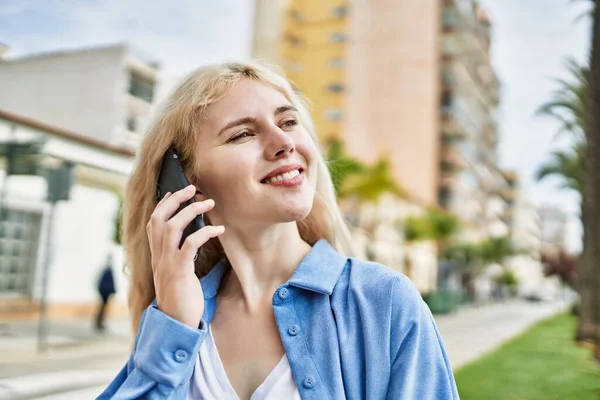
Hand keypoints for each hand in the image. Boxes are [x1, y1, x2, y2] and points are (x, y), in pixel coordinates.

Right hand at [146, 185, 224, 328]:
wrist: (176, 324)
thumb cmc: (181, 299)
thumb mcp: (178, 274)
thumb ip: (181, 257)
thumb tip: (195, 241)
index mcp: (157, 256)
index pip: (153, 223)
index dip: (163, 205)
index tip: (175, 191)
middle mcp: (158, 256)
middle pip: (159, 219)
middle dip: (175, 200)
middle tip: (193, 188)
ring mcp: (167, 263)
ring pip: (172, 227)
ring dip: (191, 211)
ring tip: (209, 203)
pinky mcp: (179, 271)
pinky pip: (189, 244)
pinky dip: (204, 233)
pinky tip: (219, 229)